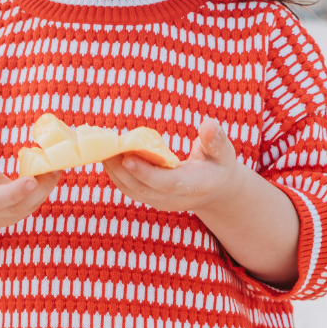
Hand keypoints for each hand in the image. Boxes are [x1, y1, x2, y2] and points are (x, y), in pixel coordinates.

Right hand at [0, 126, 59, 228]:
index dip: (12, 193)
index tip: (32, 181)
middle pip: (15, 207)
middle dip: (39, 189)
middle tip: (55, 166)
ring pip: (26, 209)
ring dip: (44, 188)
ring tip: (55, 166)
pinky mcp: (8, 218)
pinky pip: (28, 206)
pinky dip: (41, 191)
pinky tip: (48, 173)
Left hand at [103, 117, 244, 215]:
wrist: (216, 190)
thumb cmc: (219, 164)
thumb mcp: (224, 152)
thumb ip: (215, 140)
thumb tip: (208, 124)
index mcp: (196, 186)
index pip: (167, 183)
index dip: (146, 173)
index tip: (127, 158)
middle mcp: (175, 199)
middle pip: (143, 189)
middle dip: (121, 168)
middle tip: (107, 145)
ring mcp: (160, 202)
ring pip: (131, 190)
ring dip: (113, 170)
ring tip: (102, 147)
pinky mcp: (150, 199)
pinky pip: (128, 188)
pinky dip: (115, 172)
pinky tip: (107, 155)